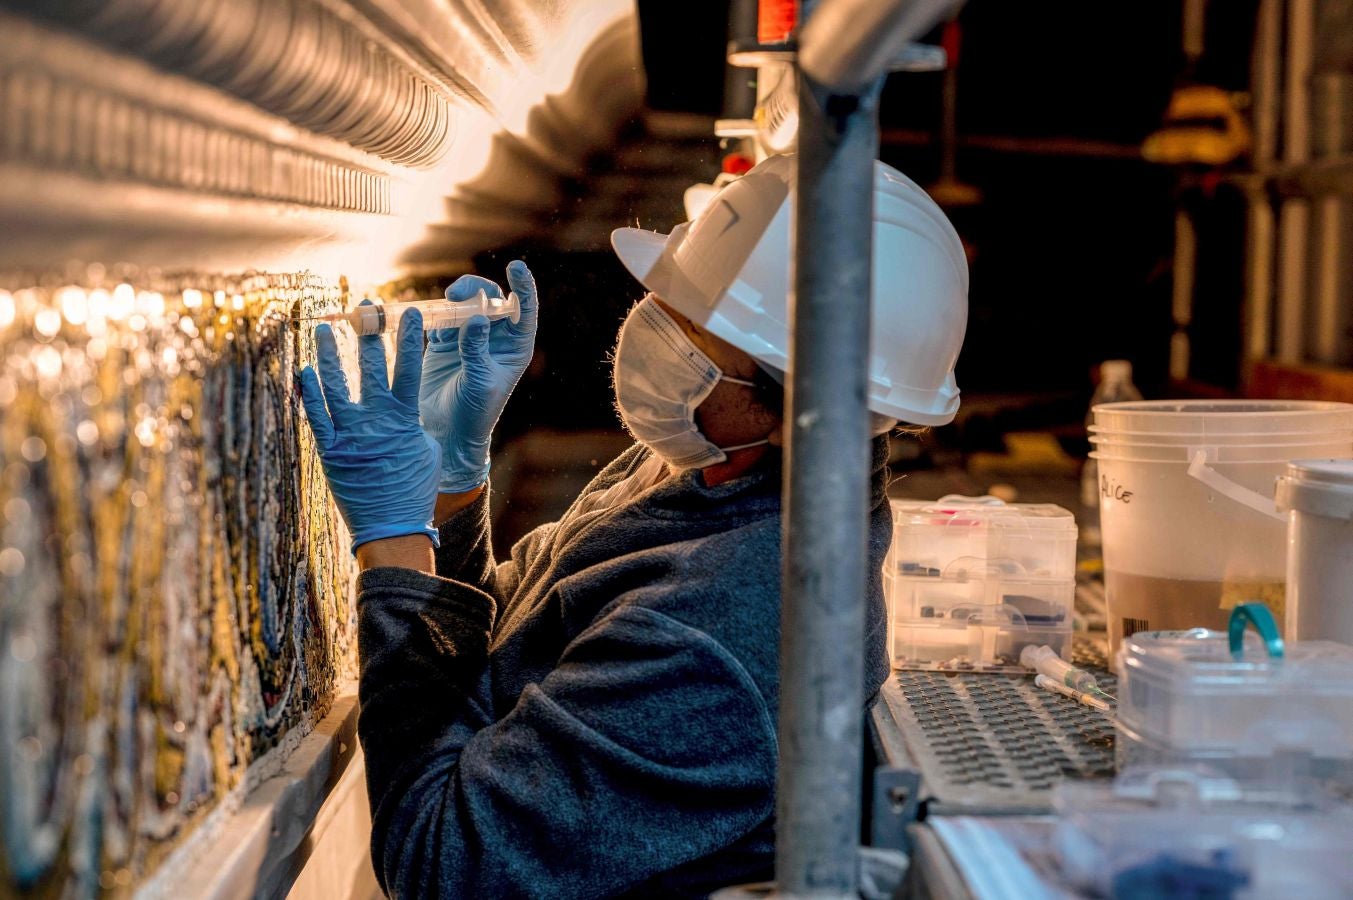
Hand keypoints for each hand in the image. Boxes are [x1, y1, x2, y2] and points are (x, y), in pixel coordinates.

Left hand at [300, 305, 440, 553]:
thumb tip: (408, 410)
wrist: (391, 527)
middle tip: (365, 310)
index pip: (409, 370)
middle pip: (371, 369)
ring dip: (331, 355)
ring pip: (337, 385)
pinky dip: (310, 392)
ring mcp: (350, 435)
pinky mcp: (330, 451)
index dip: (410, 340)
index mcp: (405, 420)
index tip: (412, 313)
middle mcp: (375, 421)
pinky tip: (305, 371)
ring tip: (326, 330)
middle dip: (370, 336)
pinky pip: (317, 415)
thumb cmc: (415, 491)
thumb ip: (415, 424)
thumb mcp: (426, 452)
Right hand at [420, 260, 537, 492]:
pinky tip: (422, 314)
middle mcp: (494, 339)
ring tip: (444, 303)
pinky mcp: (444, 343)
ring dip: (454, 298)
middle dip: (477, 289)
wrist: (448, 433)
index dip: (523, 286)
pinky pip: (439, 318)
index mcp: (515, 347)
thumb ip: (477, 350)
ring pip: (465, 305)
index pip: (523, 310)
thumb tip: (478, 318)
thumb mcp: (479, 382)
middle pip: (491, 300)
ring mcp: (469, 338)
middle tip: (457, 294)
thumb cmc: (475, 413)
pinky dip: (431, 312)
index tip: (515, 267)